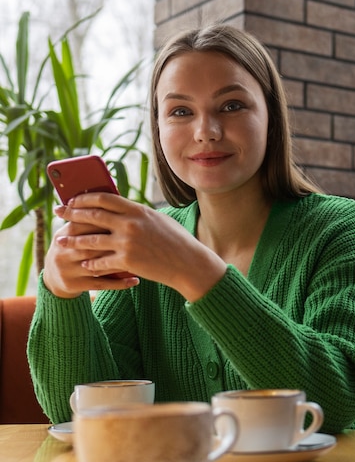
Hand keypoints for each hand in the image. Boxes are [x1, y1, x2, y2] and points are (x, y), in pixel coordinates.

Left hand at [46, 193, 226, 300]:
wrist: (188, 263)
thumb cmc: (176, 240)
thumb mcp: (157, 219)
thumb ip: (137, 213)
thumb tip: (118, 206)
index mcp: (137, 210)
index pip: (104, 198)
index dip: (85, 197)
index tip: (73, 199)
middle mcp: (130, 224)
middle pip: (93, 215)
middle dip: (72, 213)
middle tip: (58, 212)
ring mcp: (128, 243)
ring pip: (92, 240)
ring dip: (74, 240)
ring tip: (61, 241)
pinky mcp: (128, 262)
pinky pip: (102, 262)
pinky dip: (91, 263)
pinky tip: (84, 263)